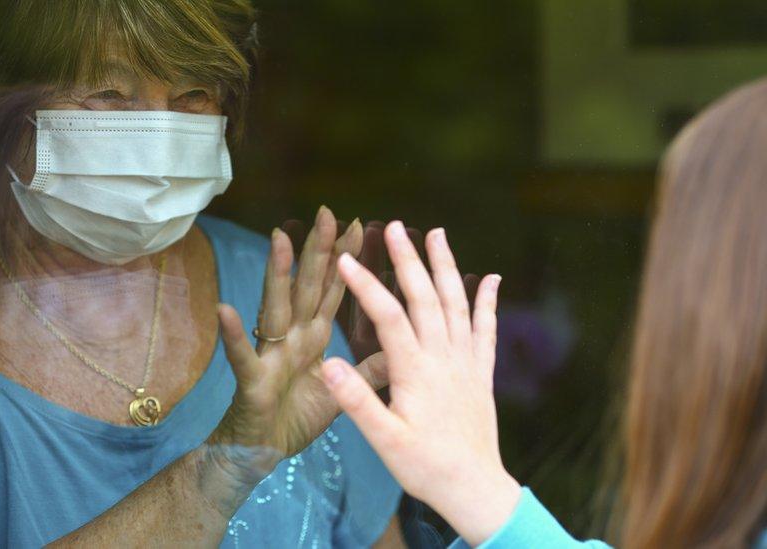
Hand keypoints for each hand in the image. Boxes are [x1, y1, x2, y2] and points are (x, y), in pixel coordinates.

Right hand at [208, 206, 387, 482]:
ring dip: (277, 274)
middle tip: (327, 212)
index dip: (346, 261)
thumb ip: (369, 371)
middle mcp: (292, 338)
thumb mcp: (344, 395)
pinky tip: (226, 310)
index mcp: (314, 339)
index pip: (333, 292)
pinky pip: (243, 356)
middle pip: (306, 287)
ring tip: (279, 239)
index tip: (361, 227)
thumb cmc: (296, 420)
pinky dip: (234, 335)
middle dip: (317, 251)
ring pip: (275, 308)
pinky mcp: (252, 381)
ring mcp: (270, 355)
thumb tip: (400, 346)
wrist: (261, 455)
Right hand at [321, 221, 520, 545]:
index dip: (367, 286)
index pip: (389, 317)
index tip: (347, 259)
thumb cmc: (424, 466)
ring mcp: (466, 362)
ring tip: (437, 233)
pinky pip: (487, 329)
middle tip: (394, 226)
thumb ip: (357, 400)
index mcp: (415, 371)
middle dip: (409, 259)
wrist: (474, 488)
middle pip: (425, 298)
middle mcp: (444, 358)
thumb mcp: (383, 439)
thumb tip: (327, 363)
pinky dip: (488, 301)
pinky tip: (490, 278)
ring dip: (446, 267)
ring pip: (457, 304)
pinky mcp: (482, 373)